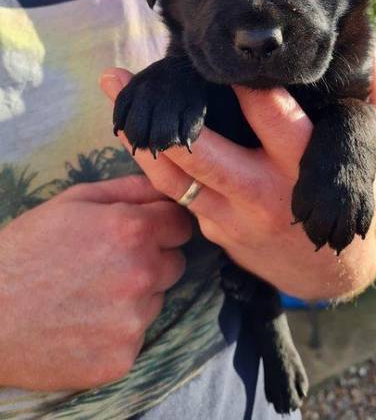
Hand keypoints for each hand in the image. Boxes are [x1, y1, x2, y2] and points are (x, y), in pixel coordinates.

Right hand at [0, 175, 190, 389]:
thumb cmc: (27, 250)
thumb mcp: (74, 200)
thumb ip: (129, 189)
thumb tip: (166, 185)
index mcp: (133, 230)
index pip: (182, 223)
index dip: (162, 225)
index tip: (143, 232)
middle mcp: (142, 274)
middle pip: (174, 262)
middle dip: (152, 259)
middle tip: (108, 264)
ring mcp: (134, 320)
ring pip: (156, 299)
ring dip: (136, 295)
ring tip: (90, 294)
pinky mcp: (123, 357)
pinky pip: (137, 335)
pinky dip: (118, 329)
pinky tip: (84, 322)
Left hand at [100, 52, 375, 300]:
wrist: (330, 271)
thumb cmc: (355, 195)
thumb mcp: (374, 148)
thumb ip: (371, 98)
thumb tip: (367, 50)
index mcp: (304, 163)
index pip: (268, 112)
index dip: (241, 80)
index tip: (216, 53)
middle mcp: (265, 192)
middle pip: (202, 150)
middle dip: (163, 111)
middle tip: (119, 72)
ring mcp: (234, 217)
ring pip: (173, 176)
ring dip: (139, 136)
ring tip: (113, 91)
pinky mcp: (216, 231)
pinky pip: (175, 194)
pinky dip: (152, 162)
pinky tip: (136, 131)